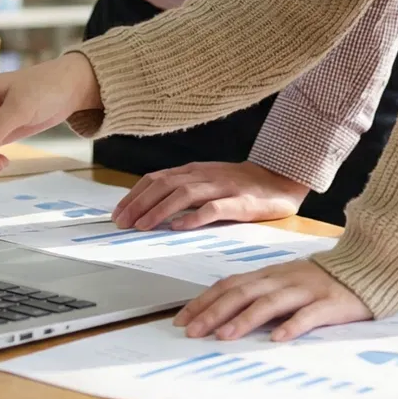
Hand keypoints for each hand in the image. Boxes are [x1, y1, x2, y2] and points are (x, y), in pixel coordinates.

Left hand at [112, 161, 308, 231]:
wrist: (280, 179)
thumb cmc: (240, 185)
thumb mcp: (206, 182)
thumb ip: (182, 190)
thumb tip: (149, 207)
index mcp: (193, 171)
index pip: (156, 179)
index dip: (134, 195)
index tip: (118, 213)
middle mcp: (204, 175)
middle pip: (164, 185)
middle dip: (139, 204)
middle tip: (122, 223)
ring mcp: (223, 187)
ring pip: (184, 194)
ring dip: (160, 210)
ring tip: (143, 226)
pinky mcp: (241, 202)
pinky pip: (215, 208)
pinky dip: (195, 216)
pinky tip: (180, 227)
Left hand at [175, 258, 370, 342]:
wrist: (366, 267)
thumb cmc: (321, 280)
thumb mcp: (285, 281)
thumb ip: (259, 293)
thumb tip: (223, 313)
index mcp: (269, 274)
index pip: (229, 285)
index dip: (203, 301)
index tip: (181, 319)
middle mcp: (282, 279)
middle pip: (242, 293)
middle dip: (213, 312)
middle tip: (192, 332)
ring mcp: (306, 290)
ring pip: (270, 302)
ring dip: (244, 320)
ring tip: (224, 336)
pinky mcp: (330, 304)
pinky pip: (309, 315)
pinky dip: (292, 325)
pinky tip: (278, 338)